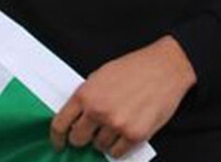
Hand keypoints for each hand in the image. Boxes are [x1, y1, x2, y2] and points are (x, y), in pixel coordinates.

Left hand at [50, 36, 195, 158]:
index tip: (58, 143)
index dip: (57, 137)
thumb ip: (85, 98)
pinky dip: (117, 147)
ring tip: (113, 125)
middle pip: (78, 139)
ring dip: (102, 140)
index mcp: (85, 95)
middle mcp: (98, 111)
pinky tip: (121, 135)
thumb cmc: (132, 69)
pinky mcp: (135, 135)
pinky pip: (116, 153)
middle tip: (89, 133)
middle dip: (81, 137)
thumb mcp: (99, 77)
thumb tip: (76, 118)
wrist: (163, 69)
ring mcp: (116, 124)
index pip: (60, 124)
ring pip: (99, 146)